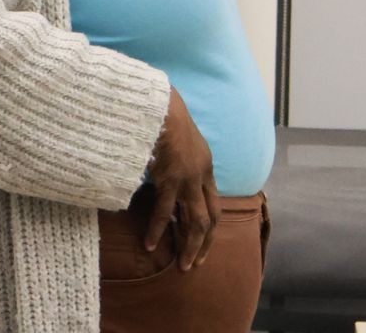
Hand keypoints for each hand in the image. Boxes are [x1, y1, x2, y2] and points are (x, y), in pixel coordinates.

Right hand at [145, 87, 218, 270]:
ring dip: (189, 245)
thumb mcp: (179, 138)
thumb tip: (165, 170)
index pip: (214, 202)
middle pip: (211, 218)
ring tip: (183, 265)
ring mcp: (187, 178)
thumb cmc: (163, 114)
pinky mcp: (170, 178)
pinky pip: (165, 211)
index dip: (210, 225)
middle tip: (195, 263)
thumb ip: (178, 157)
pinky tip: (151, 245)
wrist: (159, 101)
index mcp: (205, 165)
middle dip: (205, 243)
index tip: (202, 241)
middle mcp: (202, 174)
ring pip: (195, 220)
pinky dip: (159, 229)